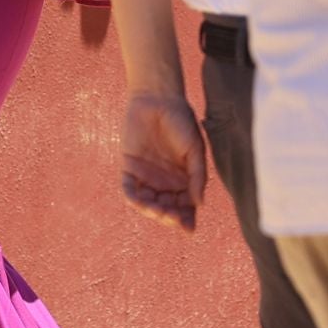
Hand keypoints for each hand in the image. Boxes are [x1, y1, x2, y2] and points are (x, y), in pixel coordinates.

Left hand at [120, 92, 206, 231]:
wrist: (159, 98)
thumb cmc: (181, 121)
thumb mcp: (195, 149)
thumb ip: (197, 176)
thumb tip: (199, 204)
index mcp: (183, 180)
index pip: (185, 206)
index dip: (186, 220)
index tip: (188, 229)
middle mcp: (165, 181)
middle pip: (167, 208)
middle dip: (170, 217)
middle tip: (173, 217)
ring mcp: (146, 175)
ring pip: (148, 202)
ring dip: (152, 211)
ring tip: (159, 211)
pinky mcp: (129, 166)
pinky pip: (128, 188)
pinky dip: (133, 198)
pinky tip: (141, 202)